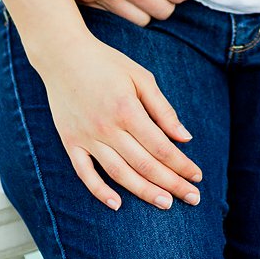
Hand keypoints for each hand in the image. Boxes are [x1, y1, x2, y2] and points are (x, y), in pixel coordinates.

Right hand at [33, 33, 200, 210]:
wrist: (61, 54)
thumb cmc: (106, 62)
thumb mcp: (140, 77)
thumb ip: (163, 109)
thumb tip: (185, 137)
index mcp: (127, 109)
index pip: (161, 147)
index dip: (182, 165)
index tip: (197, 177)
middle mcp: (107, 127)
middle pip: (145, 165)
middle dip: (172, 184)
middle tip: (193, 199)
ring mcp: (86, 136)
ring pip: (119, 173)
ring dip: (144, 192)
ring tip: (165, 203)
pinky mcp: (70, 141)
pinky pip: (85, 172)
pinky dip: (99, 190)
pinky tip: (117, 204)